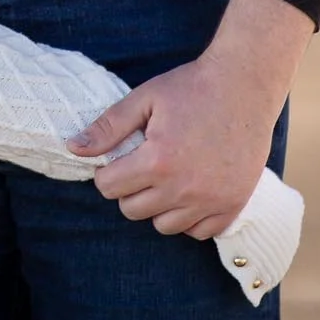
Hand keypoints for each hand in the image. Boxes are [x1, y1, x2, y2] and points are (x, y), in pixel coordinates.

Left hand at [68, 0, 312, 238]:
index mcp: (157, 161)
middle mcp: (184, 188)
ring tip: (166, 177)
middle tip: (142, 165)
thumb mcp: (145, 98)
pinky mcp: (233, 206)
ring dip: (158, 206)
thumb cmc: (191, 88)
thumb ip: (108, 127)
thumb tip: (74, 148)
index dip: (107, 171)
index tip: (119, 157)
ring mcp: (211, 201)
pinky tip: (190, 191)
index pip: (109, 187)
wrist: (245, 86)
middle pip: (132, 211)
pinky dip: (190, 218)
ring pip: (164, 226)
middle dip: (129, 189)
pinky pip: (199, 232)